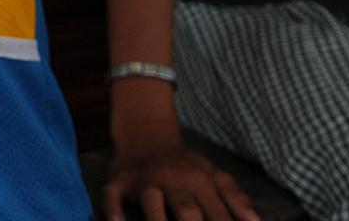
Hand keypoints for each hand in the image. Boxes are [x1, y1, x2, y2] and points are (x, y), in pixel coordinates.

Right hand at [103, 141, 259, 220]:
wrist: (145, 135)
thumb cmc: (184, 164)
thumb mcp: (214, 174)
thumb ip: (236, 197)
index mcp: (199, 181)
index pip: (217, 215)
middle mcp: (173, 181)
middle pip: (186, 212)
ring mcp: (145, 181)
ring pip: (151, 202)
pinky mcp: (119, 181)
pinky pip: (112, 195)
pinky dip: (113, 208)